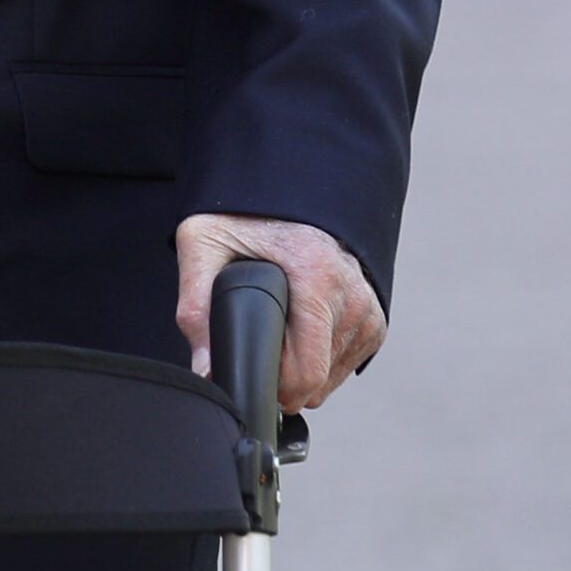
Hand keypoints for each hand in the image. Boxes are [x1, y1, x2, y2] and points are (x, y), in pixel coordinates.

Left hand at [174, 213, 384, 411]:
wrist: (284, 185)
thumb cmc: (243, 214)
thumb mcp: (203, 244)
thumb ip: (196, 309)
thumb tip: (206, 372)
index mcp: (316, 276)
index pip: (306, 372)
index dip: (270, 384)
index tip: (248, 368)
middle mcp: (352, 293)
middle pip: (317, 381)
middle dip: (282, 377)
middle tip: (257, 336)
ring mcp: (368, 307)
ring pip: (332, 377)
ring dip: (302, 368)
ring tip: (279, 325)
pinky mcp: (374, 317)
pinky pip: (347, 363)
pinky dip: (321, 358)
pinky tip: (300, 330)